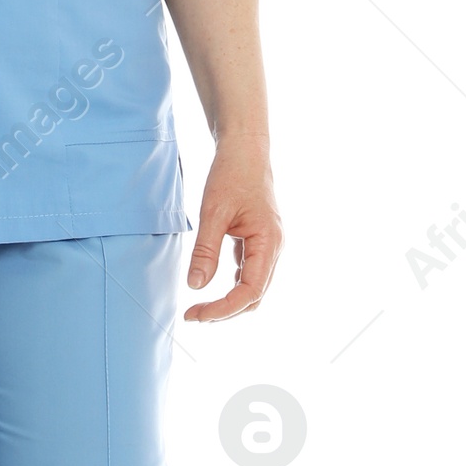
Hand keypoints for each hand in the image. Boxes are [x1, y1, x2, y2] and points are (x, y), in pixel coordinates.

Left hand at [184, 141, 281, 321]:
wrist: (245, 150)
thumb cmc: (232, 174)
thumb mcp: (213, 212)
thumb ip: (206, 250)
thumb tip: (196, 285)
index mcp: (269, 243)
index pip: (250, 292)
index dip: (223, 309)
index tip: (196, 314)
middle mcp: (273, 249)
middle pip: (254, 296)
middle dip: (225, 311)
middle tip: (192, 315)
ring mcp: (267, 247)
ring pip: (252, 288)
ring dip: (227, 302)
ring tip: (198, 307)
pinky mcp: (257, 243)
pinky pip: (247, 274)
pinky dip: (229, 287)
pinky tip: (208, 286)